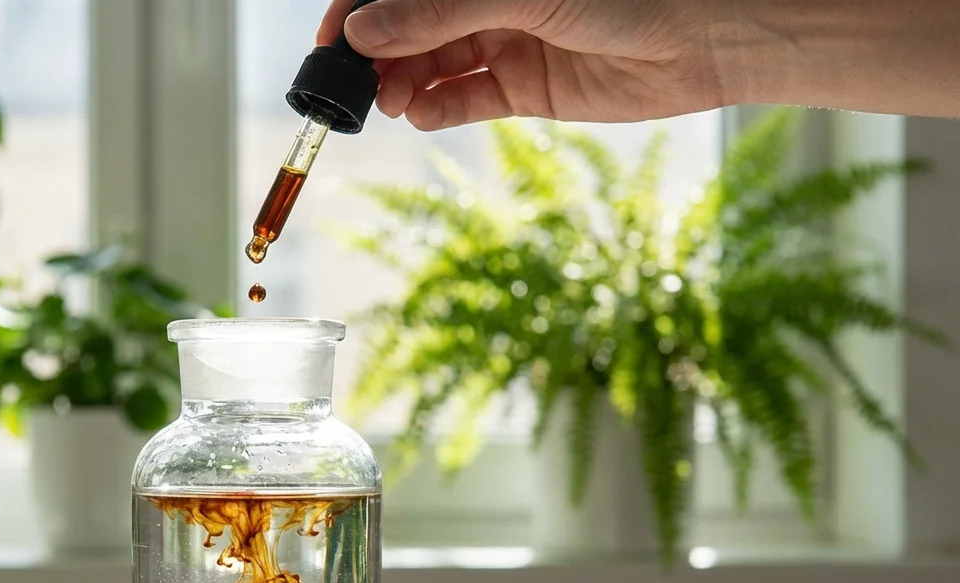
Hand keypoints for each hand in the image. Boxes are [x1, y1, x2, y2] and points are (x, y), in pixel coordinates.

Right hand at [318, 0, 727, 129]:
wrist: (706, 38)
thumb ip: (441, 13)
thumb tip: (364, 30)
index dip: (361, 10)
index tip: (333, 40)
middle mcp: (488, 2)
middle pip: (409, 27)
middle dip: (376, 55)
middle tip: (354, 84)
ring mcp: (505, 41)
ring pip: (430, 65)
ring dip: (401, 85)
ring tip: (389, 102)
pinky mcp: (524, 88)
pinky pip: (464, 100)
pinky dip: (437, 109)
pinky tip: (421, 115)